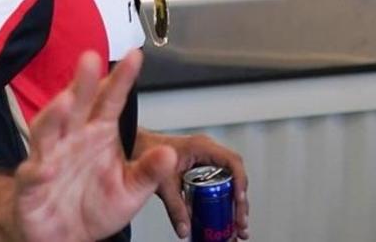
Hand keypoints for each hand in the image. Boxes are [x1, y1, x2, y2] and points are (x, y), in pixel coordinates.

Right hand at [13, 50, 176, 241]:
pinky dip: (37, 169)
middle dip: (82, 83)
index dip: (121, 79)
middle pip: (76, 106)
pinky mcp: (31, 183)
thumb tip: (170, 154)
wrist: (62, 235)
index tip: (135, 57)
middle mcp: (72, 139)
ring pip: (47, 131)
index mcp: (98, 134)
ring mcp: (48, 158)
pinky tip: (46, 167)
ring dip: (54, 115)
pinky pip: (32, 173)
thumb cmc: (93, 206)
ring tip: (65, 101)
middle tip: (90, 60)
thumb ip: (149, 172)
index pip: (110, 101)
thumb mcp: (131, 190)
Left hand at [136, 132, 250, 239]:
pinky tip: (224, 218)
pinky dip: (224, 201)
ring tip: (237, 227)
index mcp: (201, 147)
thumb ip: (175, 207)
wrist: (135, 146)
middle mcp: (207, 152)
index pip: (232, 161)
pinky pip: (219, 184)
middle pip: (235, 175)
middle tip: (240, 223)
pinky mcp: (202, 169)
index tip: (239, 201)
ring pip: (229, 181)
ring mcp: (206, 160)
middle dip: (240, 201)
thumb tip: (185, 229)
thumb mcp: (163, 184)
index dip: (240, 181)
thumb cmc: (146, 152)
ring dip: (234, 204)